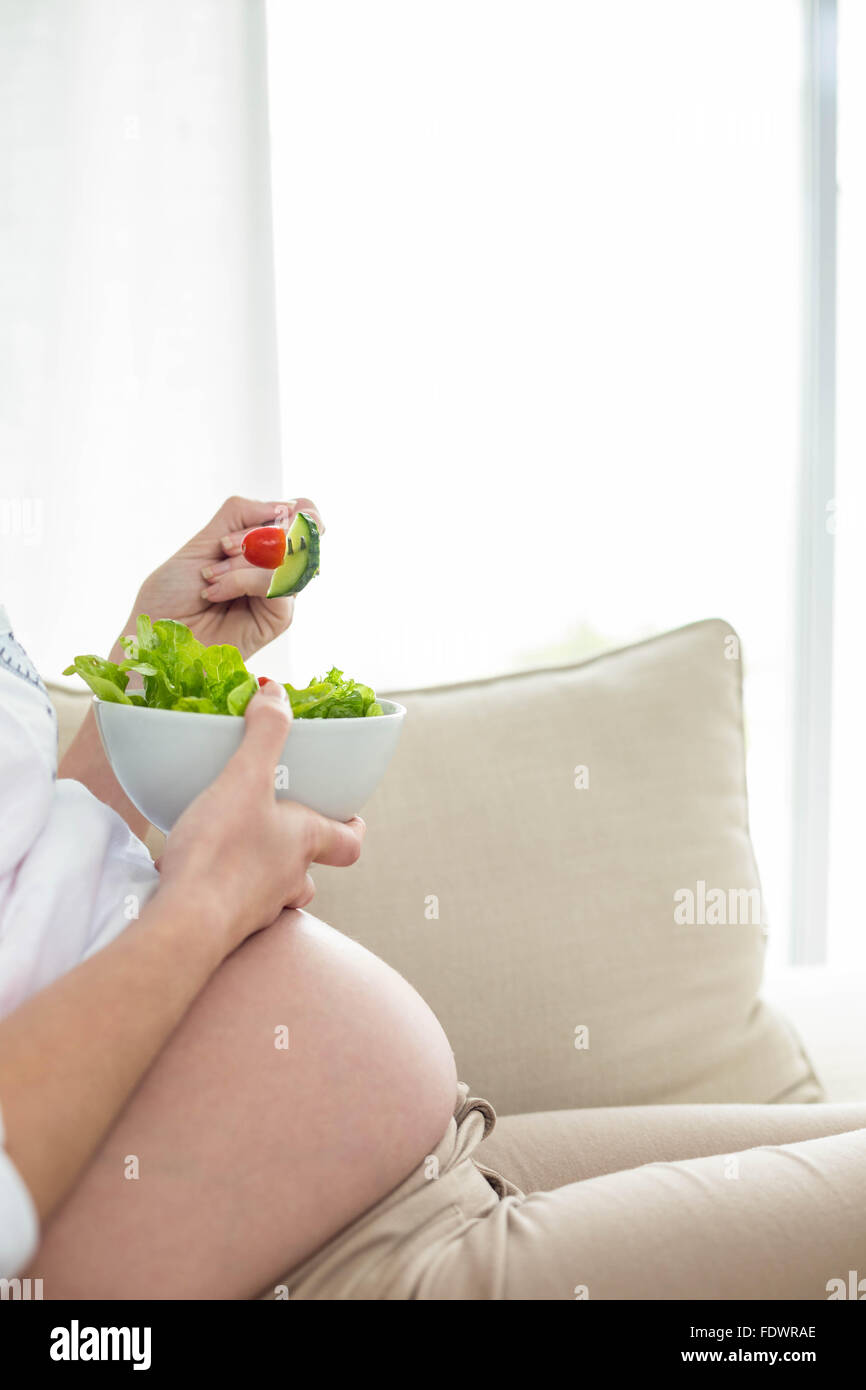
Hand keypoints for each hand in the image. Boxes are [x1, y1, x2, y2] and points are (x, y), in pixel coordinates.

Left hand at [122, 495, 324, 659]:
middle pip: (306, 531)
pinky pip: (278, 584)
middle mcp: (277, 569)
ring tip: (210, 577)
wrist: (155, 634)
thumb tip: (284, 506)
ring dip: (244, 560)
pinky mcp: (278, 618)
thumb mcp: (203, 540)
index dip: (295, 509)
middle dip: (258, 532)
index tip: (260, 518)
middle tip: (223, 549)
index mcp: (262, 547)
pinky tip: (216, 592)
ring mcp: (280, 594)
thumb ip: (239, 515)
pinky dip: (244, 580)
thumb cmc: (172, 595)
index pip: (303, 513)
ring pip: (290, 555)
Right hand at [156, 682, 364, 952]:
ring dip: (267, 873)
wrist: (186, 924)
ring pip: (278, 892)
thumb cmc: (224, 850)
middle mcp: (291, 878)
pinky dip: (227, 890)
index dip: (352, 826)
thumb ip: (264, 733)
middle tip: (282, 826)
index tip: (348, 814)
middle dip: (304, 851)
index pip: (350, 841)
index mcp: (306, 841)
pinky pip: (236, 906)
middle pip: (313, 871)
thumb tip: (275, 692)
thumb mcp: (244, 777)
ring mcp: (261, 908)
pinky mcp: (228, 927)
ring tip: (241, 850)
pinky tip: (202, 875)